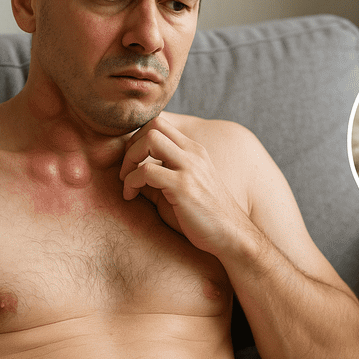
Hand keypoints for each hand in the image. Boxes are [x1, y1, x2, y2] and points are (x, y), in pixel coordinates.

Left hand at [118, 116, 246, 254]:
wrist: (231, 235)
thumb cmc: (203, 215)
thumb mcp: (181, 187)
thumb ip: (158, 175)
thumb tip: (127, 172)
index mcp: (194, 151)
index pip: (160, 123)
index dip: (138, 138)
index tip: (132, 162)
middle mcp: (193, 153)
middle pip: (154, 124)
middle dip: (131, 144)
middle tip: (126, 169)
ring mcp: (190, 168)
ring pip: (150, 140)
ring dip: (129, 159)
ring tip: (127, 181)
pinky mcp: (183, 187)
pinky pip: (146, 171)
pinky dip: (131, 181)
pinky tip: (130, 196)